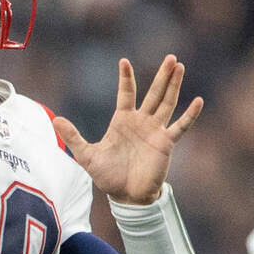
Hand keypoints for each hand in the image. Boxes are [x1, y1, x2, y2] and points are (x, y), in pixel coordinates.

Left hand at [52, 55, 202, 204]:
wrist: (126, 196)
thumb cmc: (108, 176)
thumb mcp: (86, 155)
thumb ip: (73, 137)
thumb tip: (55, 121)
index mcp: (122, 120)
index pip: (126, 93)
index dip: (126, 78)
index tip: (124, 60)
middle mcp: (141, 122)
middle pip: (154, 93)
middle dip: (162, 75)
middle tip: (170, 57)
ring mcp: (155, 131)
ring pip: (167, 103)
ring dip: (174, 85)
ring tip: (181, 67)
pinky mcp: (166, 143)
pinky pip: (180, 126)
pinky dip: (190, 114)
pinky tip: (198, 100)